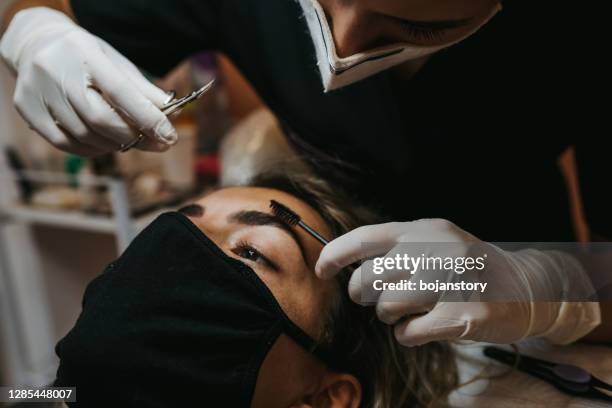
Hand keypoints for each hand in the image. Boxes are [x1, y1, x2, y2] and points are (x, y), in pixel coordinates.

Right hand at [0, 7, 176, 155]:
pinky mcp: (27, 109)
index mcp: (85, 53)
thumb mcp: (117, 64)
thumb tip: (172, 115)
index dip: (147, 119)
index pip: (120, 93)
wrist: (38, 44)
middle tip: (155, 143)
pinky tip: (104, 143)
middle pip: (100, 119)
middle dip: (133, 137)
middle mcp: (56, 71)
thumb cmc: (87, 58)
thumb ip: (144, 91)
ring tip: (128, 140)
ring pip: (85, 136)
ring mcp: (37, 91)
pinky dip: (92, 149)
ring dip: (114, 145)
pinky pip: (66, 143)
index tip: (169, 136)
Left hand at [316, 219, 599, 345]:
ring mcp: (452, 282)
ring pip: (387, 306)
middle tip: (377, 300)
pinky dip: (408, 335)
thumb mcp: (435, 242)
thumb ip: (397, 248)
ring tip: (406, 312)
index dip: (335, 254)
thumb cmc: (468, 266)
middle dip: (363, 294)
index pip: (366, 237)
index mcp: (424, 230)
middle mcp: (436, 250)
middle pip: (371, 278)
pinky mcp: (465, 315)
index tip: (321, 270)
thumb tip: (347, 267)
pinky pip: (410, 332)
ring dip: (389, 315)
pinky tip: (421, 328)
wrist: (527, 285)